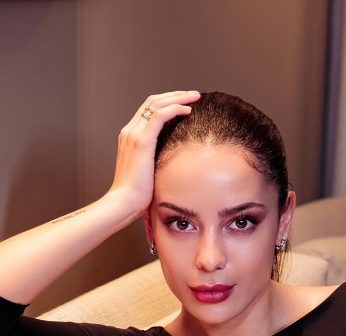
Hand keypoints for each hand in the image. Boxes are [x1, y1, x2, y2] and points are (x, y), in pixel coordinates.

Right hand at [108, 90, 200, 214]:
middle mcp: (130, 131)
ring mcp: (134, 134)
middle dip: (175, 95)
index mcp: (130, 137)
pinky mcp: (141, 141)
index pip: (149, 110)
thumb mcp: (148, 172)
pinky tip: (188, 110)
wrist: (124, 203)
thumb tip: (173, 161)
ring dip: (178, 97)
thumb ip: (156, 160)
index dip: (168, 102)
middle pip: (153, 101)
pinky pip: (160, 116)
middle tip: (194, 95)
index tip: (186, 103)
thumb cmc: (137, 194)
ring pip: (157, 104)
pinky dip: (175, 109)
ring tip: (195, 97)